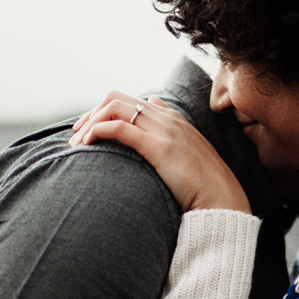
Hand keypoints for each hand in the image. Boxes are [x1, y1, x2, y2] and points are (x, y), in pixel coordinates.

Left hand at [69, 91, 250, 213]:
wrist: (222, 200)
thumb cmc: (203, 185)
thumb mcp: (188, 152)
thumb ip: (171, 131)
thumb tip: (154, 105)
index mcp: (172, 118)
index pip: (130, 100)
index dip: (104, 111)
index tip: (89, 131)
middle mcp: (166, 118)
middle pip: (117, 97)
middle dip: (92, 113)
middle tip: (76, 135)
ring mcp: (163, 130)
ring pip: (114, 107)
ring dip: (90, 122)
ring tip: (77, 143)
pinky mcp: (158, 147)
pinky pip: (119, 127)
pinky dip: (98, 130)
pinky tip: (87, 144)